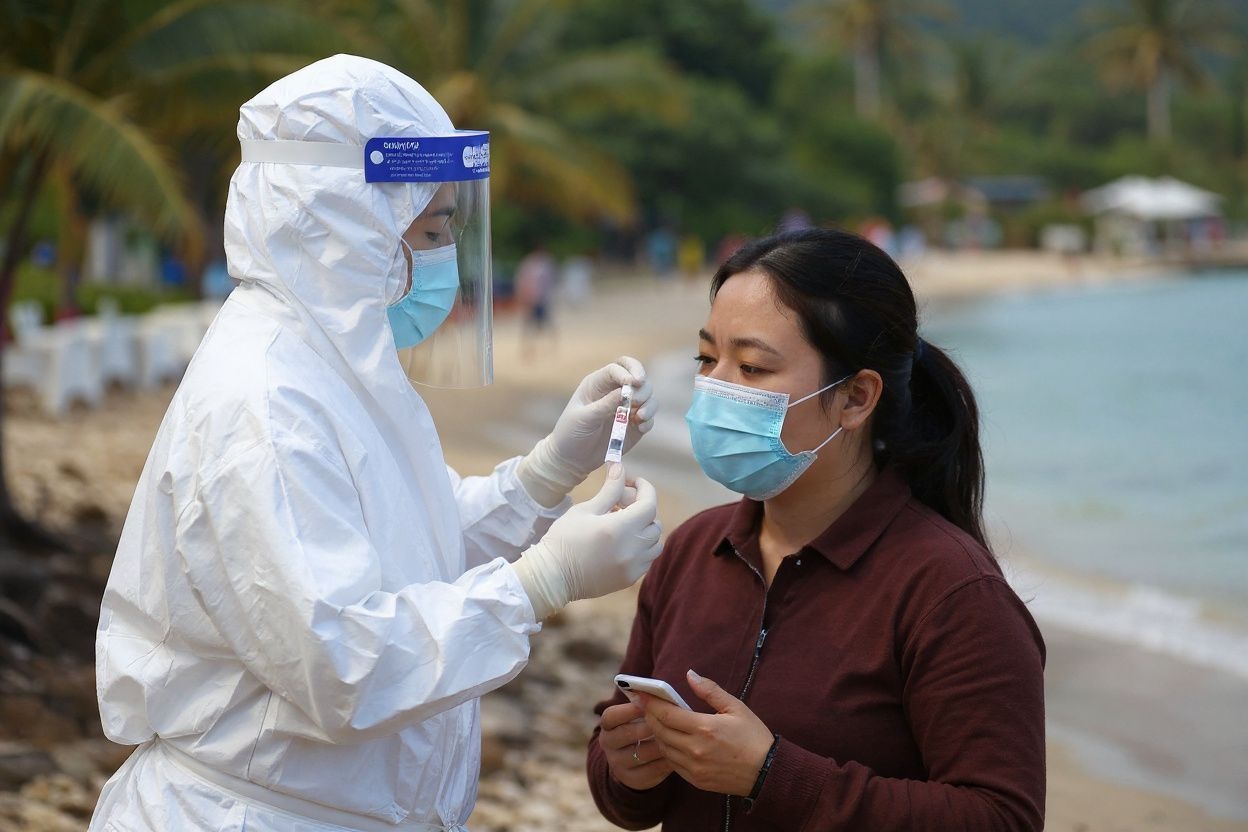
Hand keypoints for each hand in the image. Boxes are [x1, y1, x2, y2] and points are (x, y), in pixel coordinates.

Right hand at [511, 464, 661, 618]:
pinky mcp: (629, 579)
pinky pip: (647, 560)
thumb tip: (620, 468)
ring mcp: (633, 567)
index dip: (645, 489)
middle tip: (621, 503)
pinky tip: (623, 543)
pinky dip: (642, 548)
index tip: (633, 482)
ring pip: (654, 544)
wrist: (552, 576)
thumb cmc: (564, 539)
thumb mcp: (585, 510)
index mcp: (620, 528)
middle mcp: (632, 549)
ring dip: (645, 530)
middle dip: (642, 509)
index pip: (649, 504)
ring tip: (624, 525)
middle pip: (654, 523)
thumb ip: (609, 490)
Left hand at [517, 357, 655, 505]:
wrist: (571, 460)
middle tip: (637, 402)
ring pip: (648, 397)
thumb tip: (625, 390)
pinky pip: (649, 418)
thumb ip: (604, 404)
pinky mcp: (633, 426)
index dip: (629, 371)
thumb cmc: (570, 434)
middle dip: (643, 388)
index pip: (619, 367)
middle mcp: (614, 392)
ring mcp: (626, 409)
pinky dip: (649, 420)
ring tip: (641, 416)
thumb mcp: (584, 418)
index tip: (633, 383)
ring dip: (649, 404)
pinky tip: (641, 428)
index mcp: (598, 384)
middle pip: (639, 379)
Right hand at [597, 701, 673, 789]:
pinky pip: (651, 770)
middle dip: (647, 727)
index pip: (611, 716)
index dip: (627, 710)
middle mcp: (608, 744)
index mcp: (608, 725)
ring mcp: (617, 764)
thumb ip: (644, 706)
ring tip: (676, 738)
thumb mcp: (637, 717)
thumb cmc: (642, 728)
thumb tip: (660, 695)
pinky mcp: (632, 779)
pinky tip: (677, 754)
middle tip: (666, 722)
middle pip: (625, 734)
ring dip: (659, 745)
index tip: (646, 704)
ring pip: (640, 753)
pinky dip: (665, 762)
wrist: (634, 761)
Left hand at [640, 670, 773, 795]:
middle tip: (645, 705)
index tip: (641, 693)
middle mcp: (695, 750)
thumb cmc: (754, 737)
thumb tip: (689, 674)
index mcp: (704, 728)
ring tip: (656, 721)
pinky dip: (667, 750)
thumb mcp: (736, 708)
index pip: (666, 714)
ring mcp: (694, 768)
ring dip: (657, 734)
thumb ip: (710, 690)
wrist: (767, 773)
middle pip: (660, 731)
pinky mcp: (696, 781)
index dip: (651, 703)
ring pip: (664, 748)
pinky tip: (670, 741)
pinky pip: (672, 764)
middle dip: (649, 716)